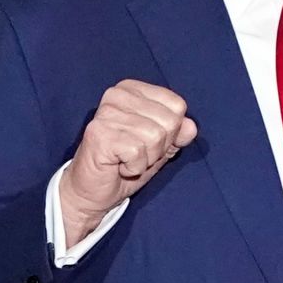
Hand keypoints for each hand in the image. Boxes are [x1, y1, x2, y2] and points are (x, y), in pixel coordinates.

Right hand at [59, 79, 197, 247]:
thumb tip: (191, 126)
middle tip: (135, 154)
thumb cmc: (124, 165)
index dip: (170, 133)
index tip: (147, 143)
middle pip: (169, 121)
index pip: (177, 105)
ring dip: (146, 159)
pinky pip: (138, 152)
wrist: (91, 192)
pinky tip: (119, 166)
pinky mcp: (100, 133)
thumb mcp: (159, 147)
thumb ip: (177, 134)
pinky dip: (134, 167)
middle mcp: (117, 94)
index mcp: (132, 89)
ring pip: (155, 137)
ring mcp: (107, 113)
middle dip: (159, 148)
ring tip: (126, 160)